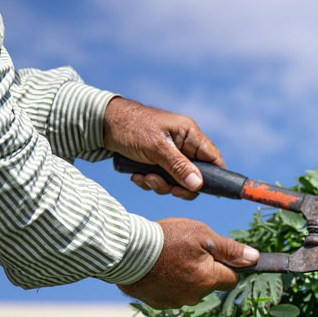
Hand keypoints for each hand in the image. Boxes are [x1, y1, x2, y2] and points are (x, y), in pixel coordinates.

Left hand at [103, 97, 224, 199]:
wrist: (101, 124)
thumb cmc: (131, 127)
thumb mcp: (156, 148)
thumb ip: (179, 167)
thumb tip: (198, 185)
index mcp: (189, 134)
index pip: (213, 158)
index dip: (216, 176)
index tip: (210, 192)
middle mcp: (182, 144)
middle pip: (195, 175)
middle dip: (178, 185)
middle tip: (168, 189)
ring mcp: (169, 154)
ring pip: (176, 180)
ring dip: (160, 184)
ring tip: (144, 177)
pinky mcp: (156, 161)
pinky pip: (161, 179)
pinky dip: (149, 181)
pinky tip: (136, 175)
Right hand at [118, 218, 258, 308]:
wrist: (126, 252)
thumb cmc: (167, 239)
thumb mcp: (202, 236)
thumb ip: (229, 249)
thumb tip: (254, 259)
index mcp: (209, 280)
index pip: (231, 278)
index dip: (226, 264)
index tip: (214, 253)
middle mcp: (194, 296)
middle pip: (210, 284)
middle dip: (204, 269)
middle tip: (187, 250)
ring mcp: (174, 302)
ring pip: (190, 289)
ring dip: (185, 276)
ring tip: (169, 257)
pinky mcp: (157, 303)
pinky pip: (170, 293)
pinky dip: (168, 282)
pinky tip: (158, 268)